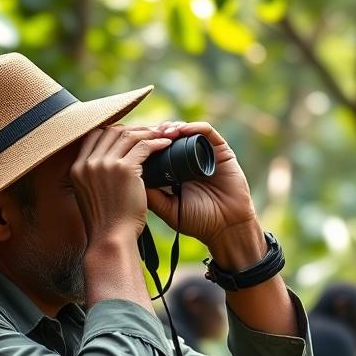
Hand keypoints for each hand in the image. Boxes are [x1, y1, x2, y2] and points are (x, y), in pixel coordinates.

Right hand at [71, 125, 171, 243]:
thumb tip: (112, 166)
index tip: (131, 134)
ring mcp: (104, 164)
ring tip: (163, 135)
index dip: (115, 132)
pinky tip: (166, 145)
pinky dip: (156, 143)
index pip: (95, 136)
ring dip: (148, 133)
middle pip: (112, 131)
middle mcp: (88, 163)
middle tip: (152, 131)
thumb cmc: (107, 224)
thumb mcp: (93, 197)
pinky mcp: (124, 169)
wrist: (111, 239)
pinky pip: (143, 147)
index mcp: (77, 168)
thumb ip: (97, 178)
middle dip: (134, 128)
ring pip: (129, 136)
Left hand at [145, 121, 259, 251]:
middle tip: (147, 133)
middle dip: (157, 132)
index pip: (158, 150)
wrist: (227, 228)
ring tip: (163, 131)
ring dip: (173, 127)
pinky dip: (194, 127)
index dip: (146, 144)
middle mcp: (189, 160)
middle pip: (171, 137)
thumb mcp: (168, 208)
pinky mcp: (221, 151)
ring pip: (187, 131)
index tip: (133, 144)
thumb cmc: (199, 221)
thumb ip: (151, 195)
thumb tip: (128, 175)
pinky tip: (182, 131)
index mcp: (175, 171)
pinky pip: (207, 132)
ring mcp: (205, 154)